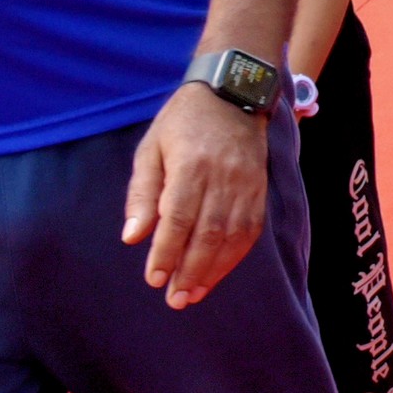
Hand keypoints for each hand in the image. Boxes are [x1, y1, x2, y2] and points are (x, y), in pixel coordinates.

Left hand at [122, 82, 271, 308]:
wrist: (233, 92)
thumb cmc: (183, 122)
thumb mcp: (151, 148)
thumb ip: (142, 193)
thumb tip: (132, 237)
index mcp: (191, 164)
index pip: (179, 217)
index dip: (167, 251)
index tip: (154, 279)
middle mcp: (222, 176)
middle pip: (208, 233)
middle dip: (191, 270)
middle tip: (175, 299)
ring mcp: (246, 183)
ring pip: (233, 236)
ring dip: (214, 270)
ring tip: (194, 293)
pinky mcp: (260, 188)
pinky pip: (251, 229)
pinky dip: (235, 255)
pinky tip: (218, 272)